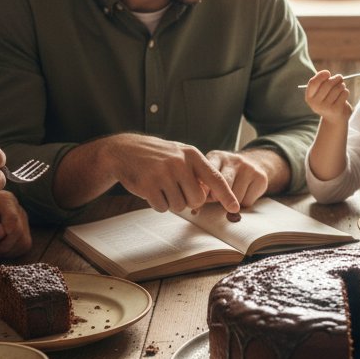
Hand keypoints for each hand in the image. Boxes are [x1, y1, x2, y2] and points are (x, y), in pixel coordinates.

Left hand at [0, 190, 31, 258]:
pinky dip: (11, 252)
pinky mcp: (24, 229)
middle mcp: (15, 205)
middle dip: (4, 246)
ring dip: (7, 250)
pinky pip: (24, 245)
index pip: (13, 220)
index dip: (4, 239)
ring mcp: (21, 217)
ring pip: (24, 240)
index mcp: (3, 199)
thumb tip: (1, 232)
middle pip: (19, 232)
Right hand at [101, 134, 239, 214]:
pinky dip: (158, 204)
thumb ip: (198, 172)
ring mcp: (163, 174)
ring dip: (172, 203)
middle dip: (189, 202)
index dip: (226, 195)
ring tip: (162, 187)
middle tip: (178, 191)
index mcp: (191, 155)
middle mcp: (179, 163)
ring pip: (180, 206)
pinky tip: (152, 190)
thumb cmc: (158, 156)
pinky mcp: (148, 185)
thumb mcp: (180, 155)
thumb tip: (214, 195)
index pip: (215, 178)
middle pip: (197, 199)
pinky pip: (162, 207)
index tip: (235, 207)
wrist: (124, 151)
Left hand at [204, 149, 272, 206]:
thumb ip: (203, 187)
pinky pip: (247, 201)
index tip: (204, 199)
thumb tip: (196, 209)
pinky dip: (244, 203)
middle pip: (224, 186)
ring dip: (232, 202)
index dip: (206, 191)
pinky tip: (243, 194)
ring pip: (236, 197)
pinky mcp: (260, 177)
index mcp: (217, 156)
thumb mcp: (212, 172)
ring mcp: (248, 167)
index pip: (210, 175)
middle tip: (218, 199)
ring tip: (232, 195)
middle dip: (219, 198)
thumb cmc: (226, 173)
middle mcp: (234, 159)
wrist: (252, 164)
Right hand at [304, 70, 351, 123]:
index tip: (328, 73)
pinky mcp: (336, 110)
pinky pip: (344, 94)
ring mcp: (325, 108)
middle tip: (340, 77)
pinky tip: (343, 95)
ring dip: (342, 85)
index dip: (320, 76)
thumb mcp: (321, 92)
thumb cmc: (328, 100)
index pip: (313, 83)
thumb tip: (327, 74)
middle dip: (336, 78)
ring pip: (337, 88)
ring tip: (342, 87)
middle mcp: (315, 104)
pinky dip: (346, 92)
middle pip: (327, 84)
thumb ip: (322, 82)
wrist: (334, 119)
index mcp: (309, 98)